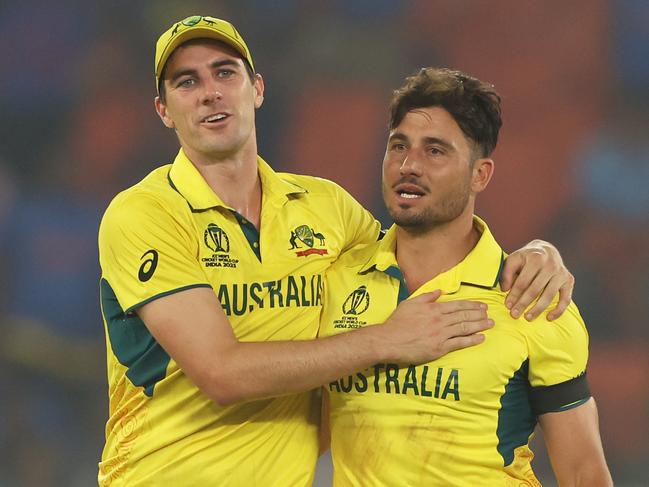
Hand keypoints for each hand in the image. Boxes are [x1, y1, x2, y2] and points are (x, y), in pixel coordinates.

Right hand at [377, 290, 492, 363]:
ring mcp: (441, 334)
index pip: (457, 305)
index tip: (481, 305)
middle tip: (489, 314)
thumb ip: (426, 297)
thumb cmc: (397, 322)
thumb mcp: (410, 303)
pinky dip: (472, 340)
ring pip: (465, 328)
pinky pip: (460, 343)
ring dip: (479, 325)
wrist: (389, 340)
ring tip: (490, 324)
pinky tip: (481, 338)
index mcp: (433, 309)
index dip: (471, 305)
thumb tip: (439, 291)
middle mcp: (440, 320)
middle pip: (464, 316)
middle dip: (478, 314)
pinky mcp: (440, 348)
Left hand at [500, 239, 574, 320]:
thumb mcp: (514, 259)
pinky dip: (559, 310)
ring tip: (528, 318)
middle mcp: (550, 265)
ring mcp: (561, 273)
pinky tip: (549, 318)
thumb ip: (507, 273)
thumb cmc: (527, 258)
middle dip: (523, 303)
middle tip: (514, 315)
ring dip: (538, 309)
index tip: (507, 305)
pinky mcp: (569, 280)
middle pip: (535, 289)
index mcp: (536, 258)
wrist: (547, 250)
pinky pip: (566, 299)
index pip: (523, 281)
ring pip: (549, 295)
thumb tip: (505, 289)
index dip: (514, 295)